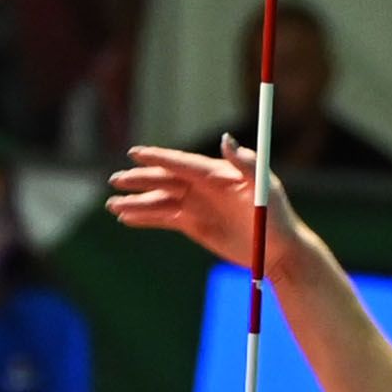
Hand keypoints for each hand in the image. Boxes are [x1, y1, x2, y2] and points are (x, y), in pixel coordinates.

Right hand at [105, 137, 289, 268]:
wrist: (278, 252)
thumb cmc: (276, 218)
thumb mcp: (264, 189)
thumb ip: (245, 163)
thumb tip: (225, 139)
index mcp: (219, 174)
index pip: (183, 163)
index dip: (158, 158)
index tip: (135, 153)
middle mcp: (205, 186)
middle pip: (166, 180)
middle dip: (140, 179)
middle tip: (116, 180)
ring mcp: (198, 205)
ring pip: (161, 201)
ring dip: (137, 202)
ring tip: (112, 205)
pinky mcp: (195, 225)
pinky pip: (165, 219)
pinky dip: (146, 218)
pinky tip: (126, 218)